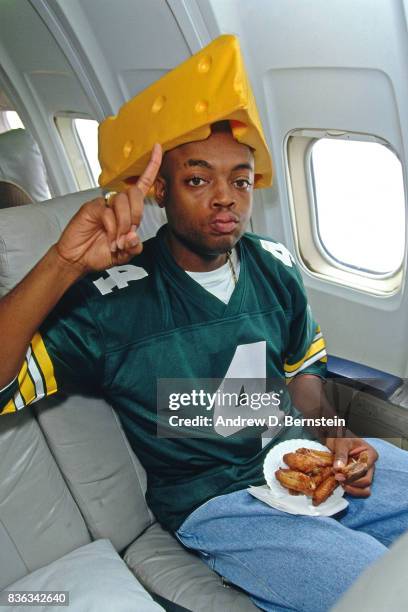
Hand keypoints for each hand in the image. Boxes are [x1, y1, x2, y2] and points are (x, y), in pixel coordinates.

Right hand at [56, 143, 161, 272]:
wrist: (77, 260)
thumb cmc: (99, 253)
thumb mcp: (124, 254)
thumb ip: (134, 247)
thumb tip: (134, 235)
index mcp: (128, 211)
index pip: (142, 185)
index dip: (151, 167)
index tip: (158, 148)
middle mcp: (117, 204)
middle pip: (136, 194)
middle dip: (136, 216)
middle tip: (126, 236)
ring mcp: (104, 204)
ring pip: (123, 202)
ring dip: (123, 225)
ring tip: (116, 241)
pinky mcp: (91, 207)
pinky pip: (108, 212)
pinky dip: (112, 228)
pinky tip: (108, 238)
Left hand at [325, 436, 378, 496]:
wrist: (337, 440)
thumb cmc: (342, 438)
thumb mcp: (341, 443)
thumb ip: (341, 454)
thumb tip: (339, 468)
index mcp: (370, 454)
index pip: (364, 469)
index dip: (352, 474)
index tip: (340, 474)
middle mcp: (371, 466)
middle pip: (366, 480)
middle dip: (351, 482)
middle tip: (337, 477)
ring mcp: (366, 474)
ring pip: (365, 489)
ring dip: (352, 489)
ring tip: (341, 482)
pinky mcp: (359, 480)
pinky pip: (360, 491)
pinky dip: (352, 491)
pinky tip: (342, 485)